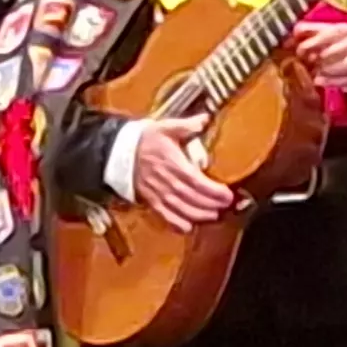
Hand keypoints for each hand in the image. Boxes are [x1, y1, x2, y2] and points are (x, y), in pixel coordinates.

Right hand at [130, 115, 239, 232]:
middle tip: (226, 206)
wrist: (119, 151)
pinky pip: (163, 215)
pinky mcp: (150, 200)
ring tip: (213, 216)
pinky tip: (188, 227)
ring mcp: (157, 192)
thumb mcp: (166, 127)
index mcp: (172, 163)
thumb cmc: (145, 140)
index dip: (213, 190)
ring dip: (198, 215)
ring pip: (180, 208)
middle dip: (210, 204)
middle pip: (191, 197)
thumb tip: (204, 119)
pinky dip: (175, 223)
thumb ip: (186, 125)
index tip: (227, 194)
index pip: (196, 180)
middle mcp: (166, 181)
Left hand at [284, 20, 346, 97]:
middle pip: (326, 54)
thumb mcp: (329, 30)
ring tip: (314, 70)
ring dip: (320, 71)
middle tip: (307, 62)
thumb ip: (311, 29)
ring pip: (333, 68)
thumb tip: (294, 32)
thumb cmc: (342, 41)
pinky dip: (328, 81)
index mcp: (344, 29)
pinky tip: (319, 80)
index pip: (323, 36)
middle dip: (313, 60)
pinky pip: (341, 81)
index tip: (299, 50)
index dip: (308, 44)